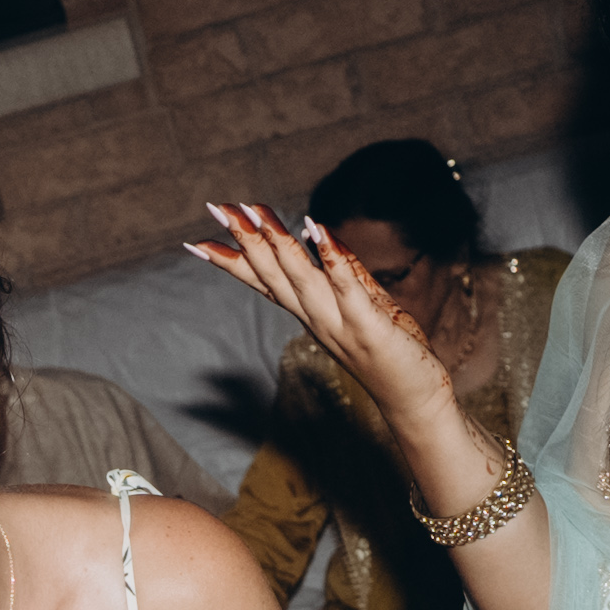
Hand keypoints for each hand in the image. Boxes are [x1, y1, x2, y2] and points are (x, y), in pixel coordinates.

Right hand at [187, 205, 498, 491]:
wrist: (414, 400)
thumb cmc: (391, 353)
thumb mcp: (363, 304)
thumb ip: (343, 271)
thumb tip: (319, 235)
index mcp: (310, 314)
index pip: (264, 283)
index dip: (231, 262)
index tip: (196, 241)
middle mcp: (316, 319)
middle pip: (273, 275)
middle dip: (246, 240)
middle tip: (218, 209)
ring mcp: (339, 324)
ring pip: (300, 280)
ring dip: (277, 245)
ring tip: (255, 214)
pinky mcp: (368, 327)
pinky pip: (346, 289)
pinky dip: (331, 260)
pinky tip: (318, 231)